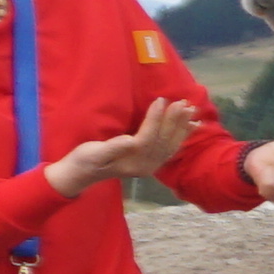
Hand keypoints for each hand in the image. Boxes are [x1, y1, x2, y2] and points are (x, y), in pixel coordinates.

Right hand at [51, 98, 203, 195]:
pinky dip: (182, 135)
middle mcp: (146, 166)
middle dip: (175, 120)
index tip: (161, 100)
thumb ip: (113, 148)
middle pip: (164, 140)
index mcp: (133, 162)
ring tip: (192, 110)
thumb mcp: (94, 153)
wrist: (82, 174)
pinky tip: (192, 125)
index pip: (149, 137)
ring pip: (171, 144)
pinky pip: (171, 148)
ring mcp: (150, 165)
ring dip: (182, 126)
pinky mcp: (151, 162)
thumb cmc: (84, 160)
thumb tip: (130, 140)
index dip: (155, 119)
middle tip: (184, 102)